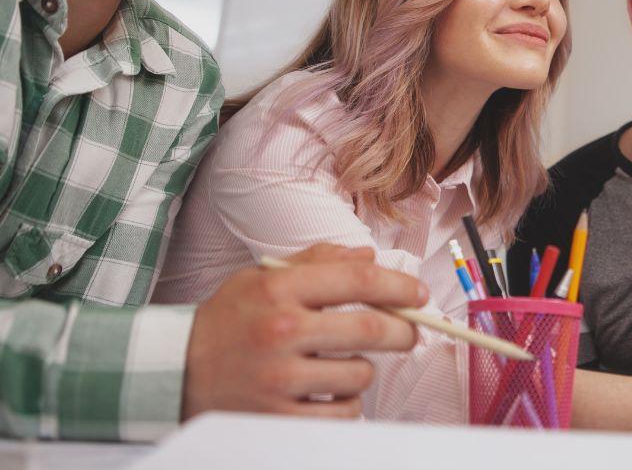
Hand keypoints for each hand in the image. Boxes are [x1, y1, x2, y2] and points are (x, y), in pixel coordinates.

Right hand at [182, 244, 426, 419]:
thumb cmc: (226, 321)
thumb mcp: (260, 277)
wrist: (172, 372)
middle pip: (370, 327)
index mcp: (278, 289)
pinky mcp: (277, 416)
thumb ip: (316, 262)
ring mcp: (279, 377)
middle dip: (403, 330)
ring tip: (342, 365)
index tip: (418, 294)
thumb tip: (369, 255)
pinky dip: (345, 404)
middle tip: (409, 333)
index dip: (399, 285)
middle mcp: (280, 330)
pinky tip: (327, 393)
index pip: (358, 279)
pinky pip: (341, 412)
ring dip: (363, 370)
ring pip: (359, 374)